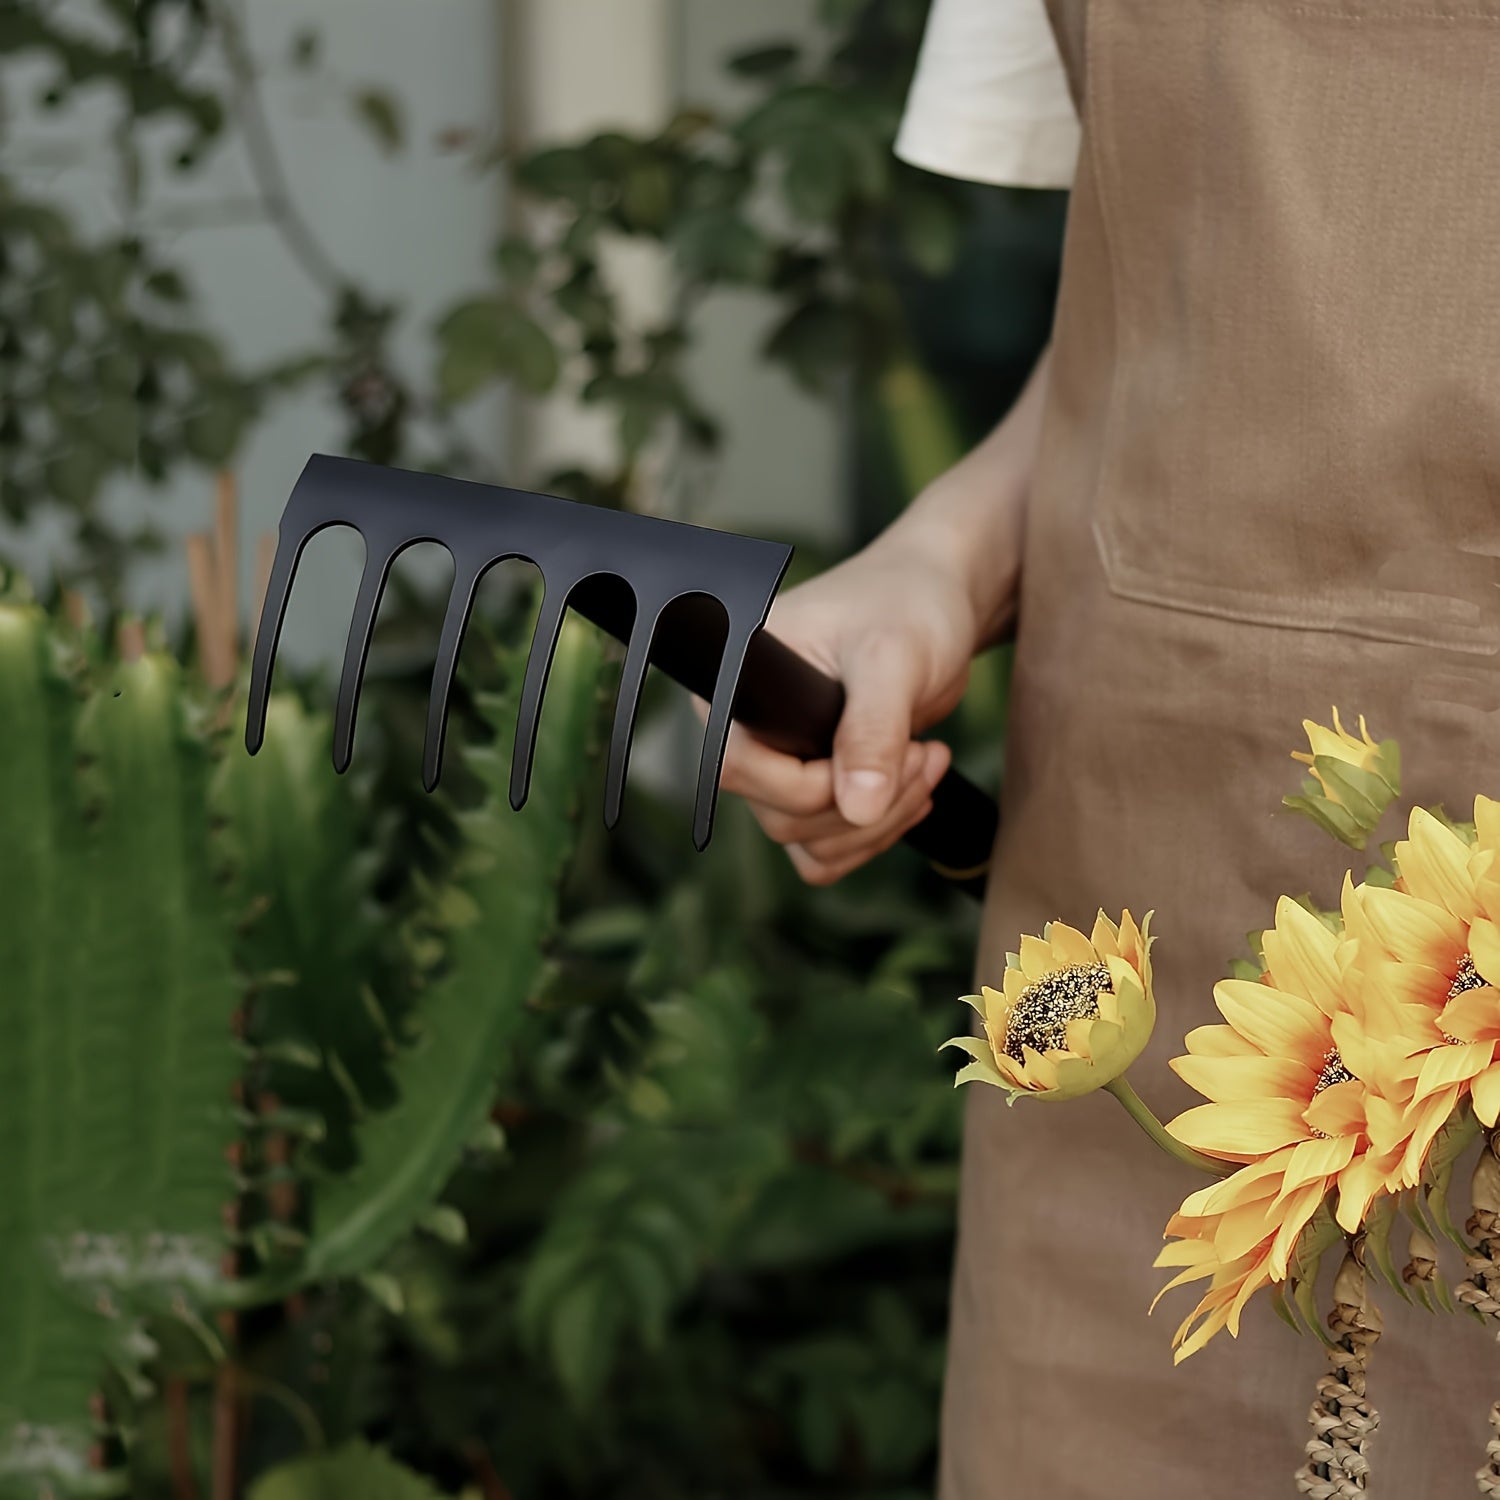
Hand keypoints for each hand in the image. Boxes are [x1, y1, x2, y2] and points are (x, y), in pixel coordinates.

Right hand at [718, 532, 988, 885]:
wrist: (933, 605)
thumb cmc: (905, 606)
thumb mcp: (892, 658)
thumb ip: (872, 729)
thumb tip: (857, 808)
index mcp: (734, 685)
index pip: (742, 768)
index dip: (813, 781)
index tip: (888, 747)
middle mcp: (744, 731)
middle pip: (782, 818)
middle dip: (867, 801)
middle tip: (924, 752)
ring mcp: (777, 766)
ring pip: (808, 844)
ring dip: (879, 821)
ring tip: (927, 761)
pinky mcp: (811, 789)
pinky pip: (825, 850)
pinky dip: (874, 833)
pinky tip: (912, 787)